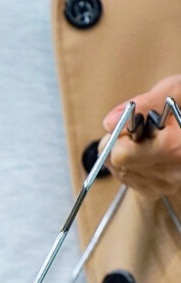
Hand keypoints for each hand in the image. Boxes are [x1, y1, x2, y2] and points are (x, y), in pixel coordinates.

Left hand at [100, 75, 180, 198]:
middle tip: (142, 130)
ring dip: (124, 151)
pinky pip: (124, 177)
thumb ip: (144, 104)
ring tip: (148, 139)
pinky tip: (146, 151)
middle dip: (120, 142)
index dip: (120, 135)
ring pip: (117, 170)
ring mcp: (162, 185)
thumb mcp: (174, 91)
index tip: (133, 124)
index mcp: (176, 147)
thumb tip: (109, 122)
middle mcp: (170, 173)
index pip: (123, 154)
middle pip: (117, 163)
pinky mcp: (154, 191)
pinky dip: (129, 162)